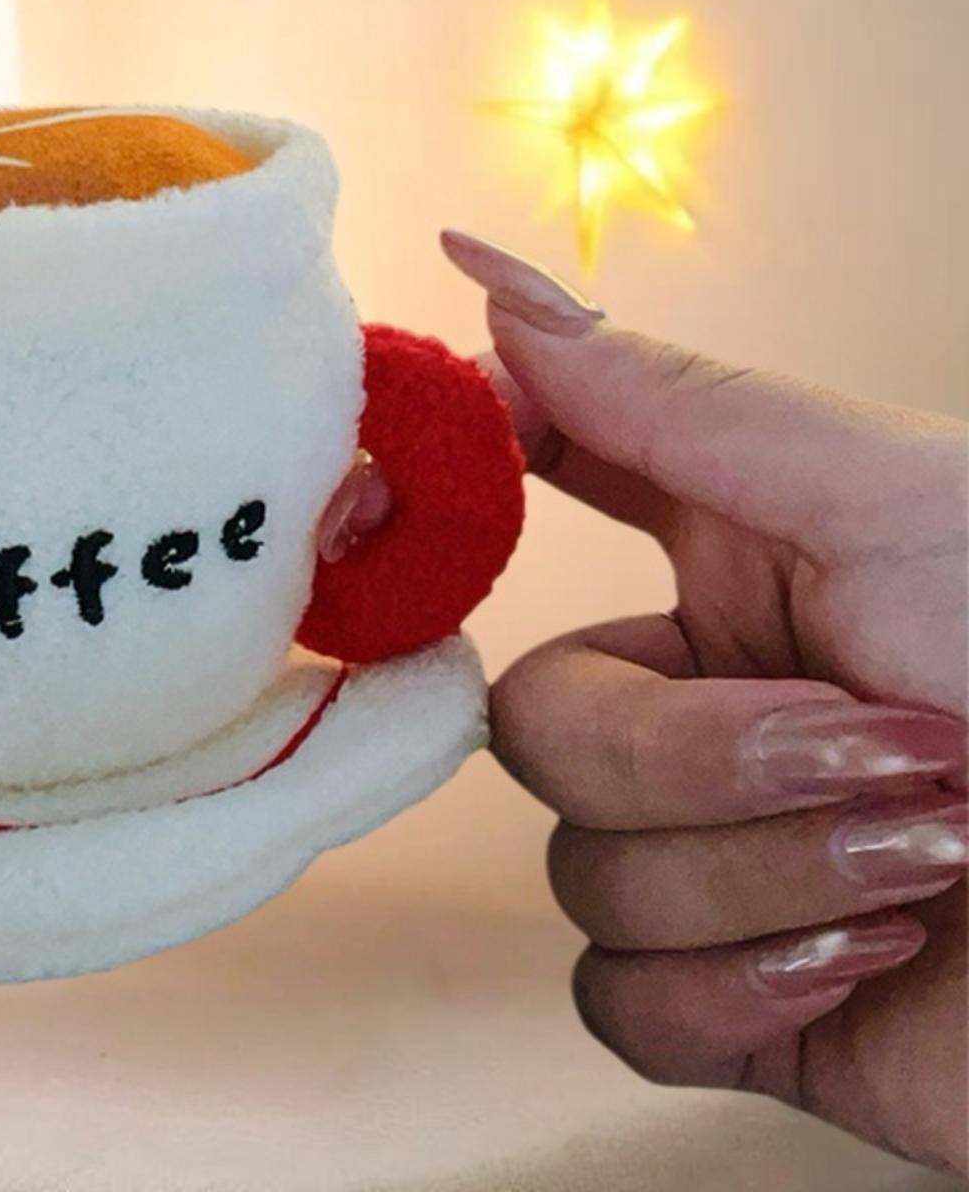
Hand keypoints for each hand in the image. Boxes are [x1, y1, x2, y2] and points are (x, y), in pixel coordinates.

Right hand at [442, 231, 966, 1174]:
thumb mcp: (882, 504)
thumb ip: (668, 405)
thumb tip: (500, 289)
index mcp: (735, 570)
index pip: (547, 500)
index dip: (456, 489)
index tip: (381, 491)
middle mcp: (707, 706)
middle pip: (539, 726)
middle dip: (689, 754)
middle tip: (867, 740)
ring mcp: (715, 857)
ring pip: (582, 870)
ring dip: (759, 871)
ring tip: (927, 860)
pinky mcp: (738, 1005)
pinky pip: (621, 998)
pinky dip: (740, 990)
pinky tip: (865, 959)